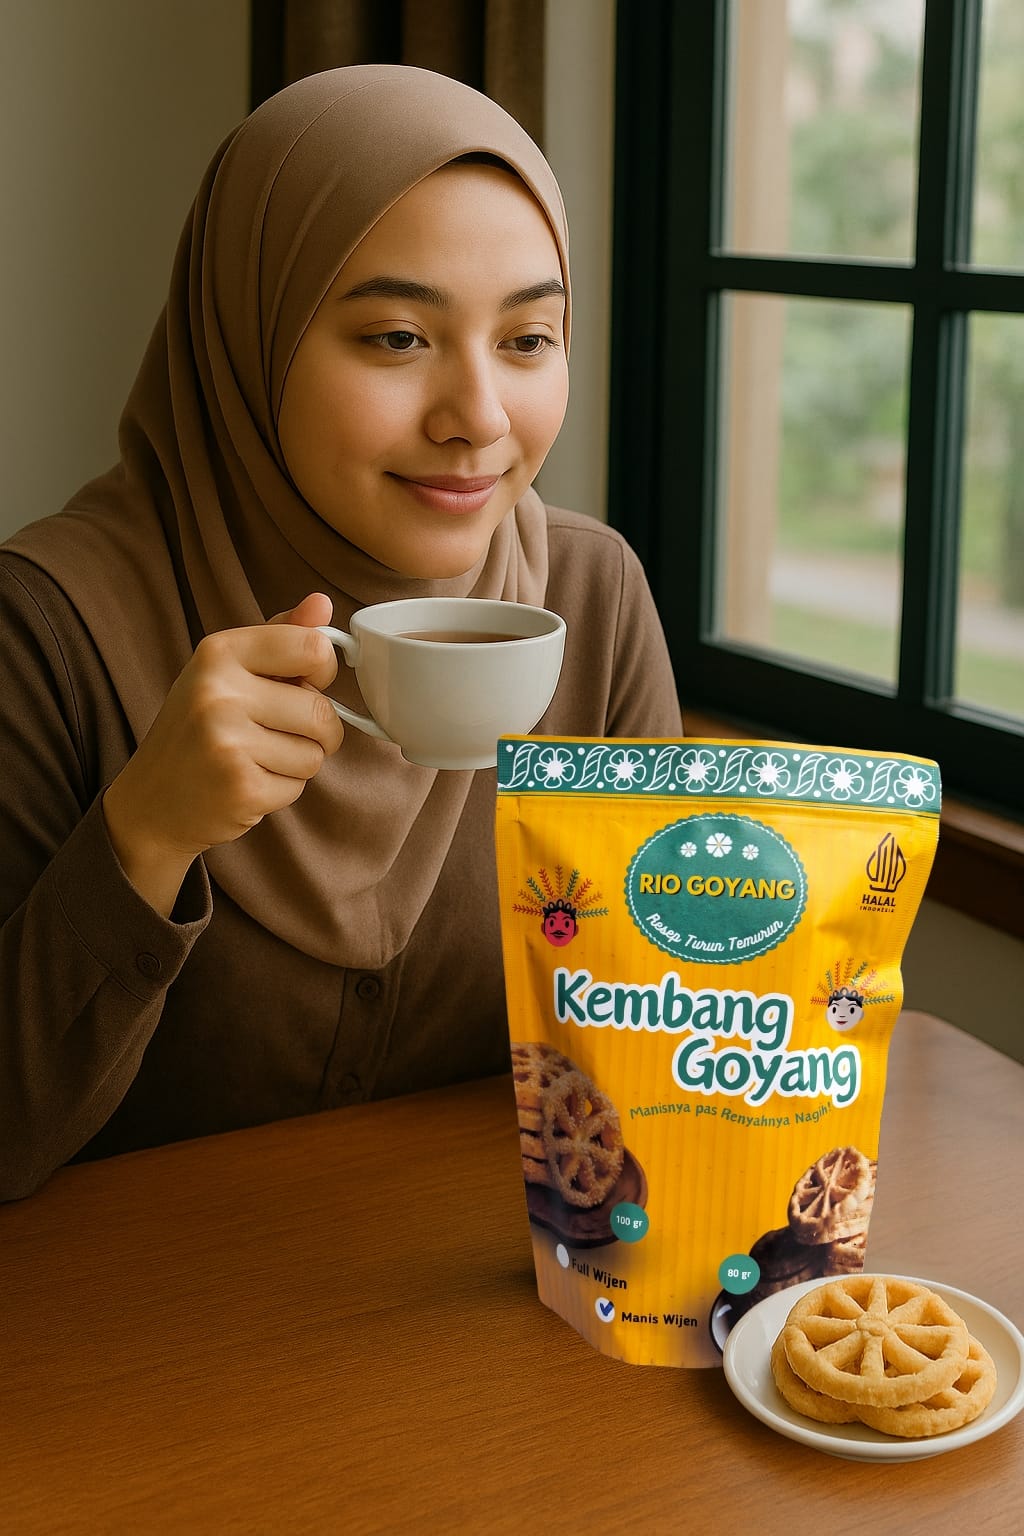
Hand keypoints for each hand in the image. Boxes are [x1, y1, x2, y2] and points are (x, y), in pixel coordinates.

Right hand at [102, 593, 344, 914]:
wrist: (149, 803)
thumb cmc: (196, 730)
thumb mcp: (226, 671)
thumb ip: (278, 637)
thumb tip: (323, 603)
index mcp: (218, 653)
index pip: (313, 648)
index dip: (322, 671)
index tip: (304, 683)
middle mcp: (219, 692)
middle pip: (322, 711)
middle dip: (315, 731)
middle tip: (274, 735)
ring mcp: (228, 742)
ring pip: (315, 753)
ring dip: (296, 763)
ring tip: (254, 759)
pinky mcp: (240, 788)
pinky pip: (299, 786)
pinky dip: (281, 790)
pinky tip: (245, 783)